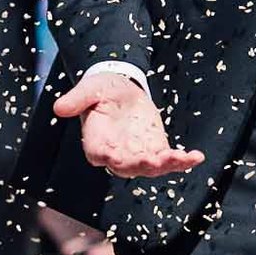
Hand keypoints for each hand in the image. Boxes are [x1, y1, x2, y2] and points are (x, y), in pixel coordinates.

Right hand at [53, 73, 204, 177]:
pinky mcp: (155, 148)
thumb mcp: (89, 88)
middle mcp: (116, 153)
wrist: (120, 89)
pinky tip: (196, 157)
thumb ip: (77, 99)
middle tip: (155, 160)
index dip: (108, 156)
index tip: (115, 157)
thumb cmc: (100, 90)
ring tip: (184, 159)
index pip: (99, 154)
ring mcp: (137, 153)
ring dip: (167, 165)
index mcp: (96, 141)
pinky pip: (168, 159)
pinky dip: (182, 160)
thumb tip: (59, 107)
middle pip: (127, 165)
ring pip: (151, 166)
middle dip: (141, 164)